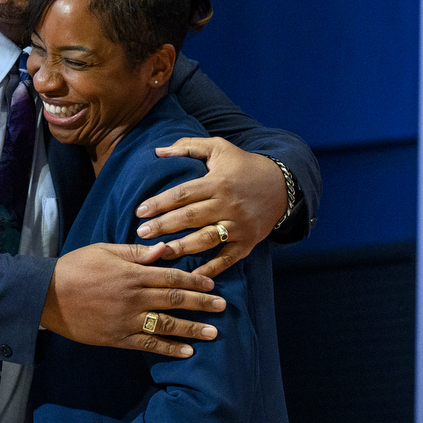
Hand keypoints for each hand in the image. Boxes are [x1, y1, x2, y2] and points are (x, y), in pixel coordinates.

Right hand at [41, 242, 224, 356]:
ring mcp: (127, 320)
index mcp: (133, 273)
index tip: (213, 284)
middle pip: (176, 299)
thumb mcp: (104, 251)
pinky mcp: (117, 338)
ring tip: (212, 333)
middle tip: (222, 307)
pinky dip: (168, 349)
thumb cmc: (74, 268)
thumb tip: (164, 250)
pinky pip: (148, 344)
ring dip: (192, 329)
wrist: (46, 296)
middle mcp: (135, 297)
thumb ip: (135, 252)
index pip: (172, 276)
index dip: (195, 280)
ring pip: (167, 324)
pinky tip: (186, 352)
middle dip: (202, 303)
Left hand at [134, 137, 288, 278]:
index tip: (140, 211)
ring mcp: (238, 226)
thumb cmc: (243, 166)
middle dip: (164, 226)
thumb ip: (188, 146)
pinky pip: (227, 258)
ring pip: (206, 238)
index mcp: (217, 183)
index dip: (160, 202)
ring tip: (160, 252)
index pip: (183, 193)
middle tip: (141, 233)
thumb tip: (158, 151)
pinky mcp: (246, 242)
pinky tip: (193, 276)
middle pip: (190, 217)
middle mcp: (227, 205)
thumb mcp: (219, 148)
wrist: (283, 185)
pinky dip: (211, 268)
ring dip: (182, 247)